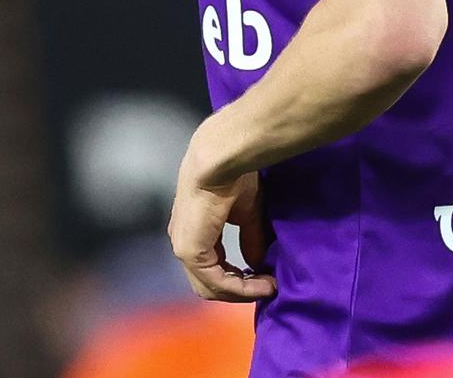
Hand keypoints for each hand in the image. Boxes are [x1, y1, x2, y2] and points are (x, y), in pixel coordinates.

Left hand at [169, 129, 275, 302]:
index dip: (239, 280)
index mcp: (194, 232)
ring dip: (242, 292)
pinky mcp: (190, 251)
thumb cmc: (233, 178)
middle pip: (209, 284)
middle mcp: (184, 242)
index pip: (212, 269)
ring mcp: (184, 248)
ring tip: (268, 285)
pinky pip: (216, 282)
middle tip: (267, 285)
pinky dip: (240, 288)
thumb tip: (257, 265)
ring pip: (211, 288)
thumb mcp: (247, 215)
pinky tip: (262, 283)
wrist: (220, 160)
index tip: (266, 279)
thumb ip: (250, 240)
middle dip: (240, 290)